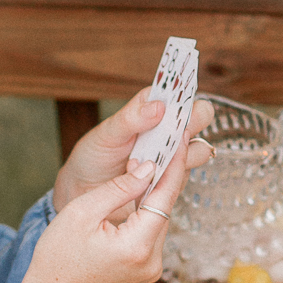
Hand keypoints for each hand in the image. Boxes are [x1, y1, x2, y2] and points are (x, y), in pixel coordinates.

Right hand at [23, 133, 194, 282]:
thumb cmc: (57, 259)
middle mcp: (152, 260)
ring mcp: (152, 268)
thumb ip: (119, 188)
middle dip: (163, 177)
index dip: (174, 165)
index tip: (182, 139)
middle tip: (165, 143)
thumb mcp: (82, 213)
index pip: (165, 196)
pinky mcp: (146, 269)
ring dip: (154, 194)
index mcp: (137, 246)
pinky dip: (147, 212)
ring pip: (160, 219)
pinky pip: (152, 233)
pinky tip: (139, 193)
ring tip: (150, 163)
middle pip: (165, 208)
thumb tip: (149, 167)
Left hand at [52, 88, 214, 210]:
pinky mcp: (172, 181)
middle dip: (194, 121)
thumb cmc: (95, 156)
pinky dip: (171, 177)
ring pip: (198, 149)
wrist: (84, 191)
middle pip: (199, 117)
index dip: (184, 92)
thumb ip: (131, 119)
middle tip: (176, 129)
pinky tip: (150, 179)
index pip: (178, 93)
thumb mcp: (106, 134)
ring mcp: (173, 156)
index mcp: (152, 110)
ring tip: (155, 159)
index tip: (180, 99)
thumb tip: (158, 106)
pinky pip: (183, 177)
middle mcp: (168, 131)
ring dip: (183, 153)